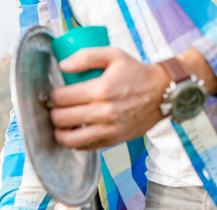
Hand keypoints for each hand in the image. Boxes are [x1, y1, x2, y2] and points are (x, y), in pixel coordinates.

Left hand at [50, 46, 169, 150]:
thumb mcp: (114, 55)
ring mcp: (108, 129)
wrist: (162, 93)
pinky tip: (75, 131)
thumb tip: (63, 66)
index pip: (61, 98)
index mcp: (101, 90)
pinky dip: (74, 141)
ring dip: (60, 131)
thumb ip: (87, 56)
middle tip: (57, 108)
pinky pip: (83, 147)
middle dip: (54, 112)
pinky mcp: (112, 141)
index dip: (54, 95)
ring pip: (69, 139)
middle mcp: (104, 112)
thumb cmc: (136, 73)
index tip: (57, 93)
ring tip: (61, 124)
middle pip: (61, 119)